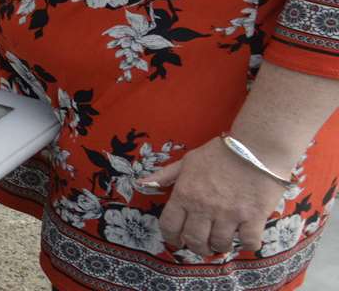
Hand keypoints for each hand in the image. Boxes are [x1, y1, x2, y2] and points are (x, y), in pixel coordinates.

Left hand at [140, 139, 291, 257]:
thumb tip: (141, 183)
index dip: (172, 238)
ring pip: (220, 244)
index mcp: (184, 194)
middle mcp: (203, 207)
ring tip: (222, 242)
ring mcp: (229, 214)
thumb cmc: (220, 153)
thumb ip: (165, 175)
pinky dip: (248, 245)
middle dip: (197, 248)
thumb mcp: (187, 161)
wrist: (256, 148)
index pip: (170, 225)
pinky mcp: (253, 217)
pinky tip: (245, 238)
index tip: (178, 242)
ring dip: (220, 247)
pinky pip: (249, 242)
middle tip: (203, 247)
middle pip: (194, 240)